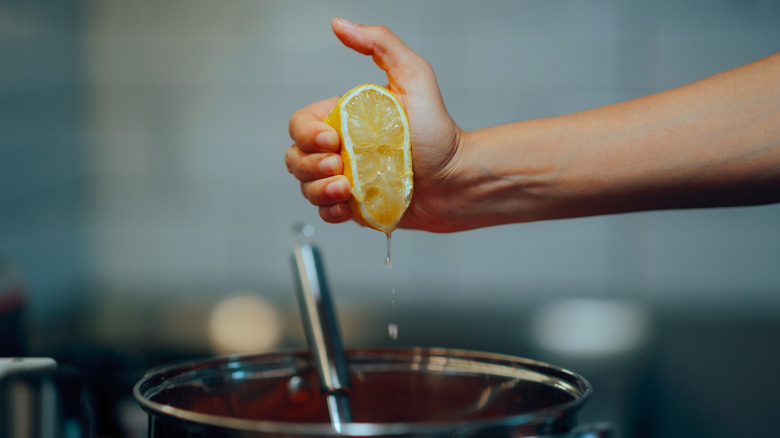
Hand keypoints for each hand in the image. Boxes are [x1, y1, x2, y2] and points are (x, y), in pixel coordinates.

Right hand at [286, 18, 463, 231]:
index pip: (301, 125)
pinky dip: (329, 210)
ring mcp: (345, 180)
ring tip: (348, 190)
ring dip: (319, 190)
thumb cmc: (439, 132)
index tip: (332, 140)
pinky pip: (324, 212)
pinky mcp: (354, 207)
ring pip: (306, 186)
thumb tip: (340, 24)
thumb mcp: (413, 77)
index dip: (307, 134)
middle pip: (295, 158)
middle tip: (342, 167)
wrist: (457, 179)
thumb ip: (380, 43)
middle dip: (311, 165)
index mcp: (344, 119)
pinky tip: (348, 206)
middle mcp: (340, 149)